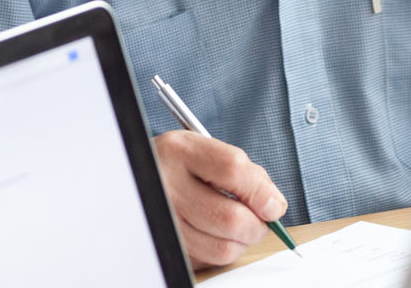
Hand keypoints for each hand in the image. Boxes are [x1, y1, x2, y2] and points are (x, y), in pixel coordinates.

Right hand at [153, 129, 288, 268]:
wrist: (137, 177)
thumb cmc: (180, 165)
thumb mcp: (204, 150)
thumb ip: (244, 172)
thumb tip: (272, 206)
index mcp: (180, 151)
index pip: (232, 169)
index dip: (261, 191)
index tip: (274, 204)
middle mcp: (166, 184)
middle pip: (230, 218)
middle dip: (257, 226)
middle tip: (260, 221)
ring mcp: (163, 219)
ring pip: (222, 248)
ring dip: (241, 242)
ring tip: (238, 227)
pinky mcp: (165, 244)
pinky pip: (208, 260)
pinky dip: (222, 250)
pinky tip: (216, 233)